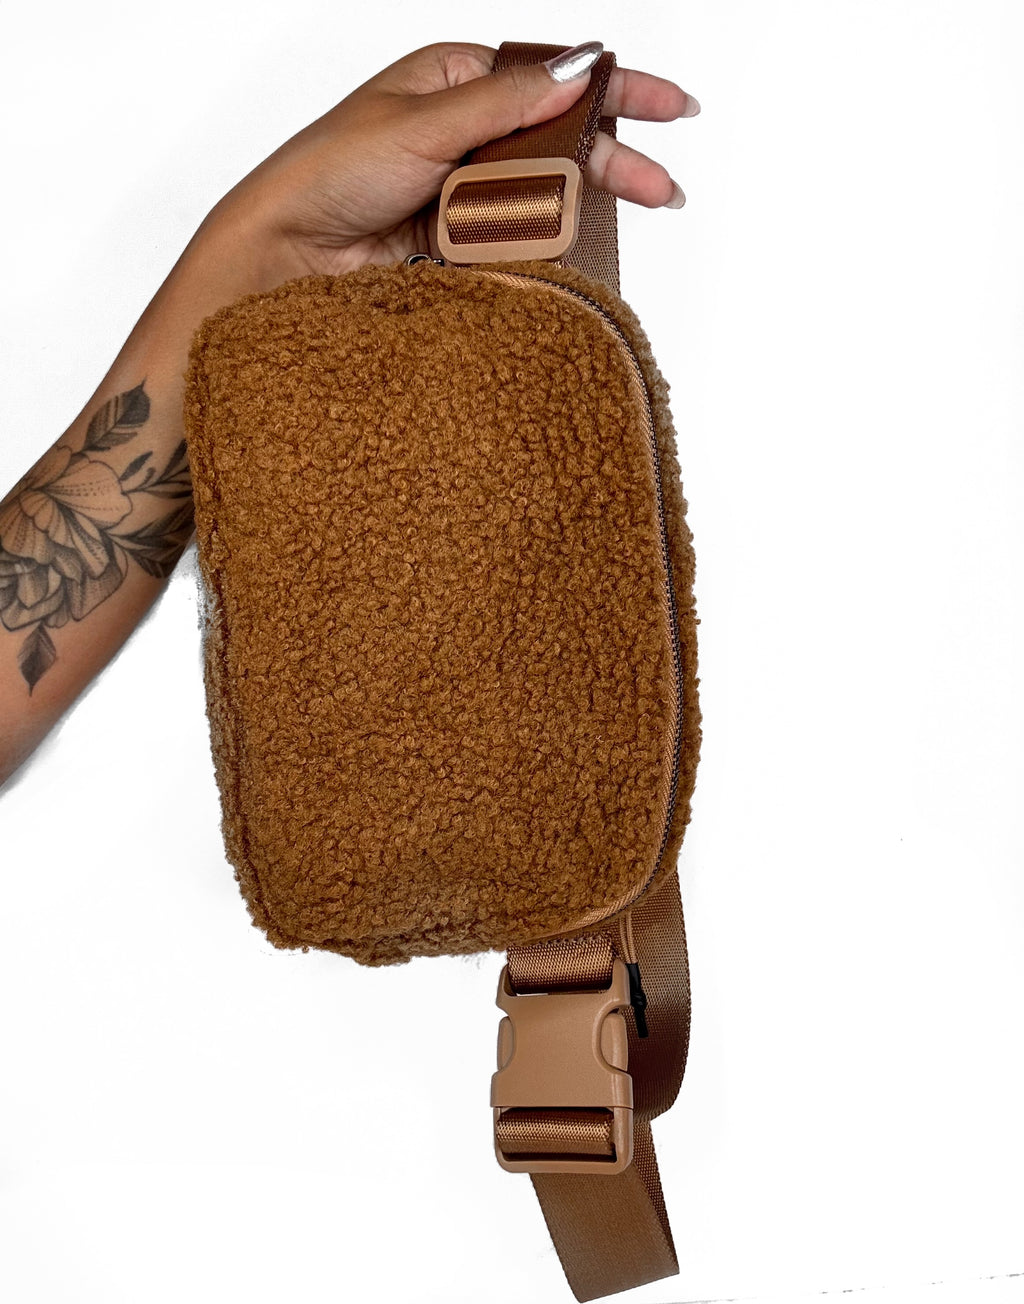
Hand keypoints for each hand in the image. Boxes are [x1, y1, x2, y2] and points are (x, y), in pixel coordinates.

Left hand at [201, 41, 699, 282]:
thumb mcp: (424, 123)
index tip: (674, 107)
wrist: (284, 254)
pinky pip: (514, 238)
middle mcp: (464, 131)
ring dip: (583, 207)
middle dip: (616, 160)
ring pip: (542, 193)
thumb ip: (508, 102)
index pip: (553, 78)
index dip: (618, 90)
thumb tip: (580, 70)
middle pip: (559, 141)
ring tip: (632, 220)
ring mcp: (462, 188)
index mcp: (456, 79)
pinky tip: (571, 252)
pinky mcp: (457, 240)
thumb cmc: (330, 171)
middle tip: (665, 190)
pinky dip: (542, 244)